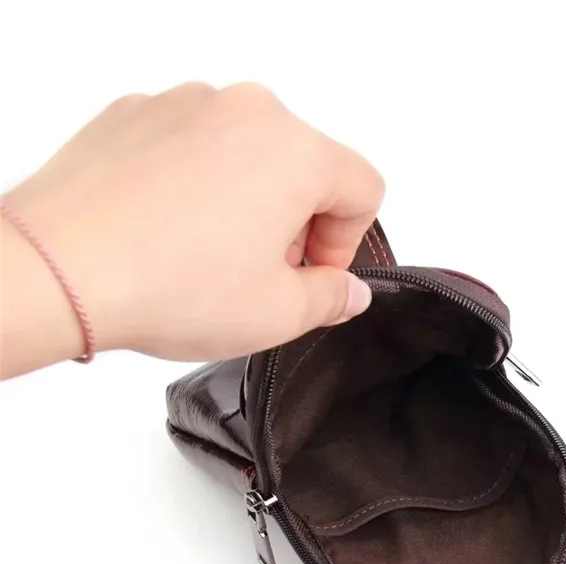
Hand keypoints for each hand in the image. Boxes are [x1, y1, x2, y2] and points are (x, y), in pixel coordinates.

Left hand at [1, 82, 383, 376]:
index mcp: (297, 152)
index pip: (362, 189)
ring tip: (209, 255)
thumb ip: (331, 298)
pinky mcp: (138, 112)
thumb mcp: (277, 314)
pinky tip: (169, 231)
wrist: (59, 269)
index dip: (347, 243)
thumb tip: (345, 290)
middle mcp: (246, 111)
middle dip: (298, 223)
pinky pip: (193, 146)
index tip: (313, 276)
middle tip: (263, 274)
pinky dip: (196, 184)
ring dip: (247, 202)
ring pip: (248, 154)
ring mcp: (187, 104)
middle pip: (306, 167)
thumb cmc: (167, 285)